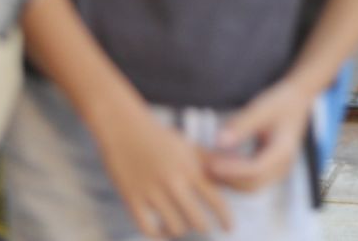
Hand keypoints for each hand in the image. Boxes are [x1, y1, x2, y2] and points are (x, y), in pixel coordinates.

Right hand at [90, 99, 231, 237]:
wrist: (124, 128)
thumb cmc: (161, 137)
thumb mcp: (188, 147)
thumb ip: (210, 164)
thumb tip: (233, 177)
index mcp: (189, 167)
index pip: (215, 200)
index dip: (225, 218)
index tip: (229, 228)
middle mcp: (172, 181)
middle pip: (196, 219)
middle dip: (204, 227)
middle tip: (205, 227)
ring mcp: (151, 191)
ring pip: (174, 227)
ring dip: (181, 230)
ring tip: (182, 226)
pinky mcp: (131, 198)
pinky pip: (148, 229)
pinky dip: (158, 235)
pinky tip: (163, 231)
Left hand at [207, 78, 311, 192]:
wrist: (298, 99)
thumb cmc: (280, 101)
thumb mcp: (261, 108)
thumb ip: (241, 125)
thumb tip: (218, 141)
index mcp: (283, 151)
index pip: (255, 169)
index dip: (231, 169)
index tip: (209, 162)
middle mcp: (283, 166)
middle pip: (251, 184)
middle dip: (227, 178)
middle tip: (203, 165)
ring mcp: (278, 170)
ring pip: (250, 186)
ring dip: (229, 180)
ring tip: (207, 165)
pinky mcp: (271, 169)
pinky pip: (251, 180)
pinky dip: (234, 175)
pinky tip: (219, 162)